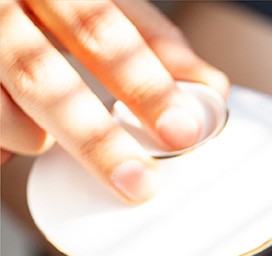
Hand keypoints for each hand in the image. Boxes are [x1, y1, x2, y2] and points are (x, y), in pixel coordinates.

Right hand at [0, 0, 227, 201]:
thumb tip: (211, 88)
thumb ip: (148, 38)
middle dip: (96, 139)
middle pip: (40, 75)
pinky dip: (5, 146)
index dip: (142, 82)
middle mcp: (0, 6)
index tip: (183, 131)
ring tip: (46, 138)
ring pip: (5, 114)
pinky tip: (10, 140)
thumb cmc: (43, 5)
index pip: (99, 26)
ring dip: (36, 138)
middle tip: (139, 183)